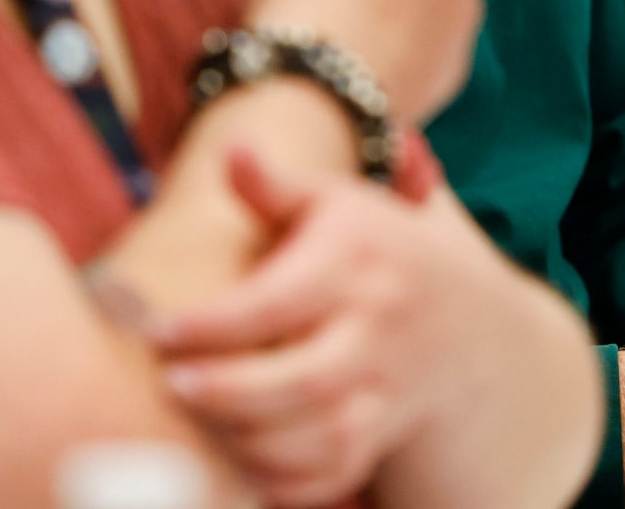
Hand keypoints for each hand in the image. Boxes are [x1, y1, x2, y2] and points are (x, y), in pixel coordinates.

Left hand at [151, 145, 551, 507]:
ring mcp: (388, 388)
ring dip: (249, 443)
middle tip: (172, 387)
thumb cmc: (375, 249)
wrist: (466, 318)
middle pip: (307, 380)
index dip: (216, 324)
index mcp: (358, 261)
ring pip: (321, 437)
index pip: (282, 300)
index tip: (159, 332)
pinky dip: (284, 483)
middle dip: (232, 392)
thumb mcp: (336, 203)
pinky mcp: (384, 435)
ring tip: (194, 429)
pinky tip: (236, 467)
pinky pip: (335, 475)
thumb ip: (277, 185)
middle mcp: (380, 328)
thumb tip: (232, 149)